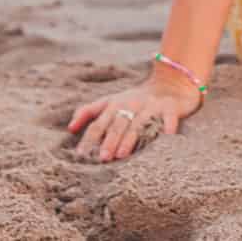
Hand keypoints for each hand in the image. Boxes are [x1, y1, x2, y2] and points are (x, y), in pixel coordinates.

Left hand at [65, 72, 203, 161]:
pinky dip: (167, 127)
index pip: (99, 122)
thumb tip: (70, 128)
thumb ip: (89, 112)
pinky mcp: (171, 108)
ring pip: (139, 123)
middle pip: (118, 124)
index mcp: (115, 104)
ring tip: (122, 154)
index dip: (90, 138)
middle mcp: (132, 104)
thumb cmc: (134, 99)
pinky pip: (169, 118)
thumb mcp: (110, 101)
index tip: (81, 154)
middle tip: (103, 158)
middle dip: (110, 140)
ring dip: (130, 138)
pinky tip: (165, 138)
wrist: (170, 83)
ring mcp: (151, 106)